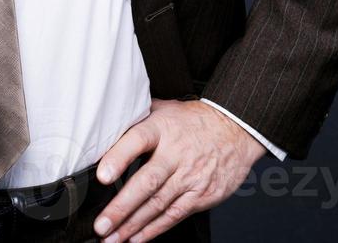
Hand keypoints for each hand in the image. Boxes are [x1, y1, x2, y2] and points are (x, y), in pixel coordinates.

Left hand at [91, 98, 265, 241]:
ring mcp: (190, 177)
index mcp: (162, 128)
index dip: (119, 158)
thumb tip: (107, 120)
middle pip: (147, 182)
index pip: (137, 140)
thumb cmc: (194, 120)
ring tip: (112, 238)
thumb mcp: (165, 108)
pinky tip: (137, 238)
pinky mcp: (202, 195)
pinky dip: (154, 229)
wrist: (236, 130)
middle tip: (102, 224)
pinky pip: (174, 215)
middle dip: (122, 207)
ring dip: (133, 225)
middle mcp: (176, 154)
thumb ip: (137, 115)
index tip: (102, 176)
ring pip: (158, 205)